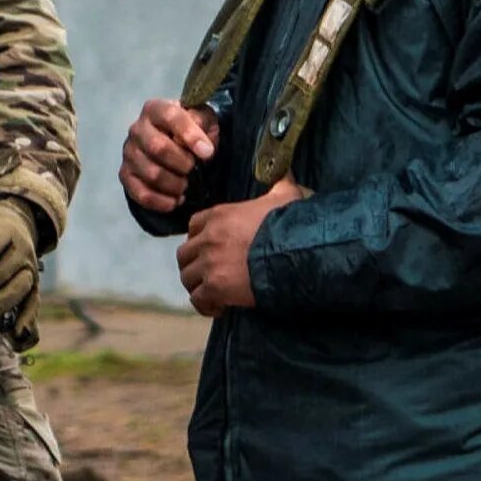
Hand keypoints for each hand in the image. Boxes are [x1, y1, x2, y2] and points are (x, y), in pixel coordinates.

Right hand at [121, 100, 219, 212]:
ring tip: (186, 186)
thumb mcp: (203, 119)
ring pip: (151, 173)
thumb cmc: (192, 130)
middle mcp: (137, 129)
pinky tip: (176, 200)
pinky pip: (140, 193)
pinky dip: (161, 202)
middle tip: (194, 169)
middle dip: (182, 163)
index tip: (208, 153)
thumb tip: (202, 146)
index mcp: (155, 109)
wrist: (175, 145)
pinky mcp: (125, 175)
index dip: (190, 135)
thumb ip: (203, 124)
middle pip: (158, 147)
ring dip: (174, 184)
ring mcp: (128, 153)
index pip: (170, 116)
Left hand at [176, 175, 306, 315]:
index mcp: (220, 216)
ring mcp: (209, 263)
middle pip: (185, 254)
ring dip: (198, 286)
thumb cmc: (290, 224)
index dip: (199, 238)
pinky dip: (205, 306)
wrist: (296, 253)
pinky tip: (219, 308)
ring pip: (187, 278)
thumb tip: (286, 171)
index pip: (194, 225)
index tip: (209, 248)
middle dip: (194, 265)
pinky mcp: (215, 287)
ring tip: (212, 294)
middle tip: (209, 274)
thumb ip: (280, 184)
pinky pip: (198, 300)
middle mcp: (208, 239)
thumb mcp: (286, 197)